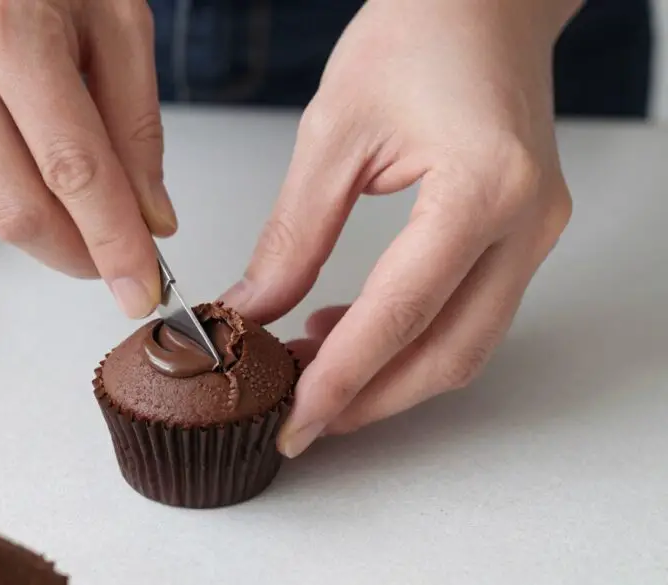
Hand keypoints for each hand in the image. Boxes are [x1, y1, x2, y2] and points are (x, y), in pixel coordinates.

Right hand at [0, 0, 174, 317]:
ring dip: (49, 219)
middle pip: (18, 212)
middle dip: (80, 255)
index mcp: (6, 28)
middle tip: (122, 261)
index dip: (114, 243)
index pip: (72, 171)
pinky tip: (23, 138)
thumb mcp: (117, 17)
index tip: (143, 291)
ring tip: (76, 168)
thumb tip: (149, 219)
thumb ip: (135, 125)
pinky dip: (11, 183)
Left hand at [221, 0, 580, 456]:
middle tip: (300, 416)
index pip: (401, 313)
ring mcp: (535, 230)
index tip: (294, 420)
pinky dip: (411, 339)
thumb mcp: (333, 132)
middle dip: (371, 399)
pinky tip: (348, 328)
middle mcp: (525, 221)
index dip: (342, 377)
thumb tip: (255, 311)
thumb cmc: (417, 31)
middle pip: (449, 352)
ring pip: (466, 344)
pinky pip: (472, 312)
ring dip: (390, 374)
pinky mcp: (524, 231)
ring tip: (312, 371)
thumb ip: (294, 234)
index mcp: (482, 188)